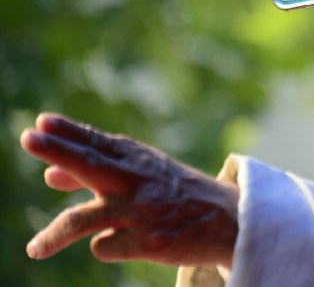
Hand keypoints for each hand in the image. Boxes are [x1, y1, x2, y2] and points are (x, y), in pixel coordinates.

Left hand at [20, 113, 238, 267]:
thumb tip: (48, 176)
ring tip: (34, 250)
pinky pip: (105, 246)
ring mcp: (140, 211)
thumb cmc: (178, 193)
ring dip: (53, 235)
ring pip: (82, 220)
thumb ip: (99, 171)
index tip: (42, 122)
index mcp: (138, 159)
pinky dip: (106, 245)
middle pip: (89, 163)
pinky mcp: (147, 242)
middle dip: (57, 150)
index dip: (68, 131)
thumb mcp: (144, 175)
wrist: (229, 220)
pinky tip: (123, 242)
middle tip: (27, 138)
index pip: (96, 142)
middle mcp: (137, 180)